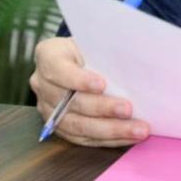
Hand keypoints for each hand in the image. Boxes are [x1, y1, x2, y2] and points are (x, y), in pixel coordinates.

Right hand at [30, 37, 149, 146]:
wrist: (80, 57)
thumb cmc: (93, 47)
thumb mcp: (96, 42)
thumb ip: (108, 52)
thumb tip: (138, 63)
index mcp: (49, 56)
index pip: (59, 70)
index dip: (79, 80)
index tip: (102, 85)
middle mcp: (42, 83)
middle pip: (70, 102)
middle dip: (102, 108)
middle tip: (129, 110)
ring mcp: (48, 108)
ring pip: (77, 125)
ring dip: (110, 129)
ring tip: (137, 129)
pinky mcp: (58, 126)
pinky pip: (83, 138)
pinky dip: (108, 139)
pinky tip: (128, 136)